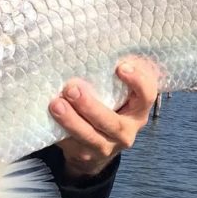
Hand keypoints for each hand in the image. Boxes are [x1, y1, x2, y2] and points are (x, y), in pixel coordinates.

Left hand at [50, 57, 160, 180]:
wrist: (94, 146)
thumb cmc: (106, 107)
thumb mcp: (115, 95)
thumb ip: (111, 79)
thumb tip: (92, 43)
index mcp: (138, 111)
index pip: (147, 96)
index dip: (137, 82)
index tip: (121, 67)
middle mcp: (126, 131)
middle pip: (112, 122)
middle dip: (91, 106)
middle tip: (72, 88)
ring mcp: (106, 146)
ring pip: (90, 136)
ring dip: (71, 120)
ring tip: (56, 104)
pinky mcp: (86, 154)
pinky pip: (73, 143)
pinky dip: (60, 129)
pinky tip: (49, 116)